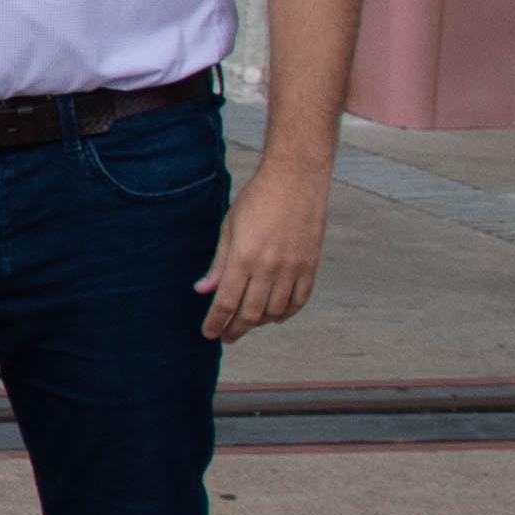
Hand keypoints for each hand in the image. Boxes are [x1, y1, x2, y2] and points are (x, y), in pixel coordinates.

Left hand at [199, 151, 328, 341]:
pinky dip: (286, 313)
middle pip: (250, 313)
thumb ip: (219, 263)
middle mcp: (269, 267)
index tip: (209, 333)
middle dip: (235, 329)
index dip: (216, 322)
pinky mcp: (311, 266)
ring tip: (246, 324)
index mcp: (243, 257)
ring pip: (275, 311)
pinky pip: (299, 301)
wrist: (296, 179)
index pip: (226, 302)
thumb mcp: (229, 228)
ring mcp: (293, 268)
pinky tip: (274, 315)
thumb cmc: (257, 199)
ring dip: (259, 322)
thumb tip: (203, 290)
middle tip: (226, 336)